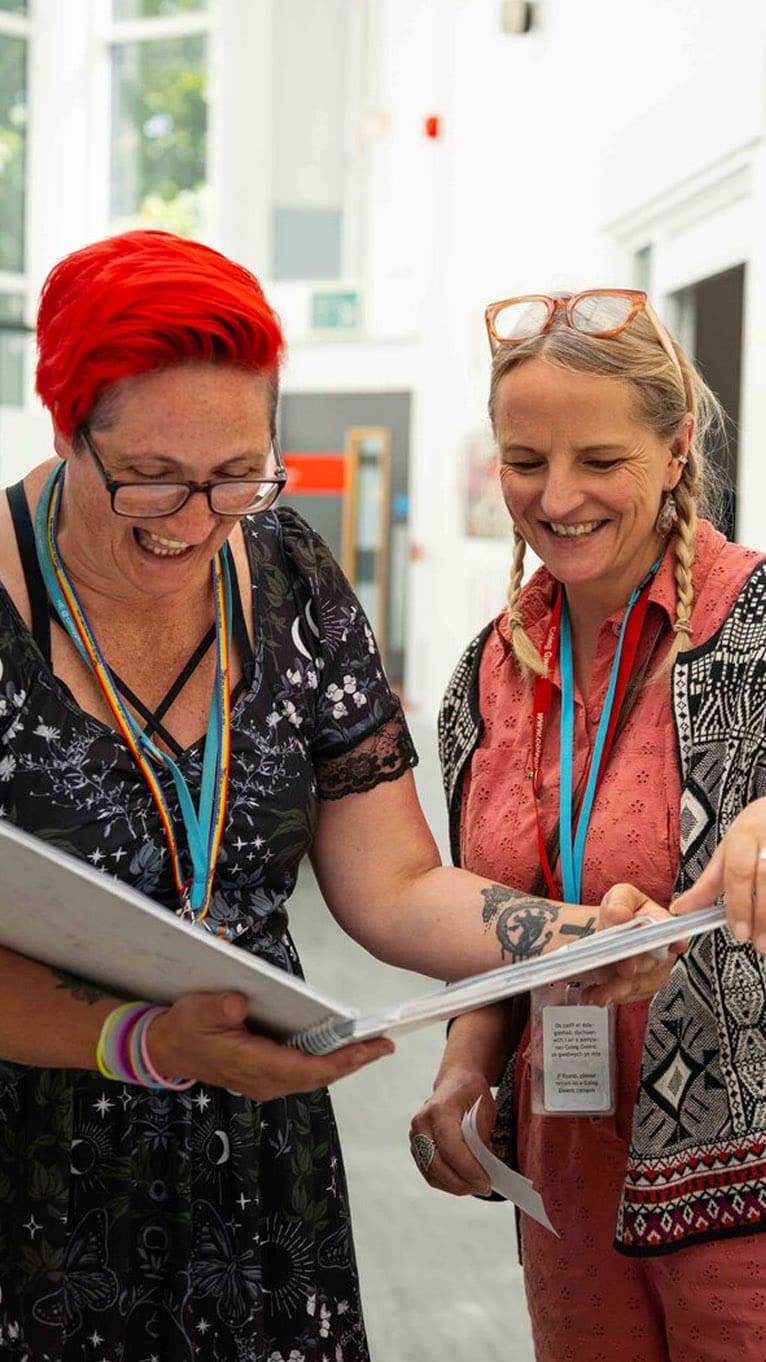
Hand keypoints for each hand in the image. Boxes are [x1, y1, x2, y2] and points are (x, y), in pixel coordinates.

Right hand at [146, 991, 393, 1099]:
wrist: (166, 1050)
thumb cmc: (184, 1027)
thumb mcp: (196, 1011)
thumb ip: (218, 1008)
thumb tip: (239, 1004)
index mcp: (253, 1066)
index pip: (308, 1069)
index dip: (343, 1060)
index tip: (372, 1047)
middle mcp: (264, 1082)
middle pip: (319, 1076)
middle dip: (354, 1061)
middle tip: (387, 1045)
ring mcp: (265, 1082)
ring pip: (313, 1076)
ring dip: (343, 1063)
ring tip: (373, 1045)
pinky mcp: (265, 1076)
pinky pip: (304, 1072)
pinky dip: (326, 1061)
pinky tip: (341, 1046)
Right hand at [409, 1069, 495, 1196]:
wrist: (455, 1082)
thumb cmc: (471, 1093)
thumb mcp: (485, 1111)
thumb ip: (482, 1139)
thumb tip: (484, 1170)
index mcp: (439, 1110)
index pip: (451, 1147)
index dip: (468, 1169)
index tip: (486, 1183)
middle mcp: (421, 1123)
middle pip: (437, 1165)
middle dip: (462, 1183)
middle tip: (484, 1188)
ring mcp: (415, 1136)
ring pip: (432, 1173)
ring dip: (455, 1186)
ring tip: (476, 1187)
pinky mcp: (416, 1147)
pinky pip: (429, 1172)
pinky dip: (447, 1182)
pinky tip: (463, 1182)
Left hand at [579, 883, 683, 1005]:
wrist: (605, 932)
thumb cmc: (618, 912)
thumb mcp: (618, 898)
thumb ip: (619, 903)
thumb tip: (620, 915)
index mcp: (662, 922)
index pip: (675, 932)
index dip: (677, 940)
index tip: (676, 945)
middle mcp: (662, 950)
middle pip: (655, 962)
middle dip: (637, 965)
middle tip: (623, 967)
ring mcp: (652, 971)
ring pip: (641, 985)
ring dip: (619, 989)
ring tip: (599, 991)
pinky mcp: (640, 988)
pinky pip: (627, 996)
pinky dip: (607, 996)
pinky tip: (592, 994)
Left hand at [672, 796, 765, 951]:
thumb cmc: (752, 833)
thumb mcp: (727, 852)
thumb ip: (707, 884)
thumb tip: (680, 910)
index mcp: (744, 835)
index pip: (739, 871)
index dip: (739, 904)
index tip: (739, 933)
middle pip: (765, 879)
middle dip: (760, 916)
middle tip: (757, 943)